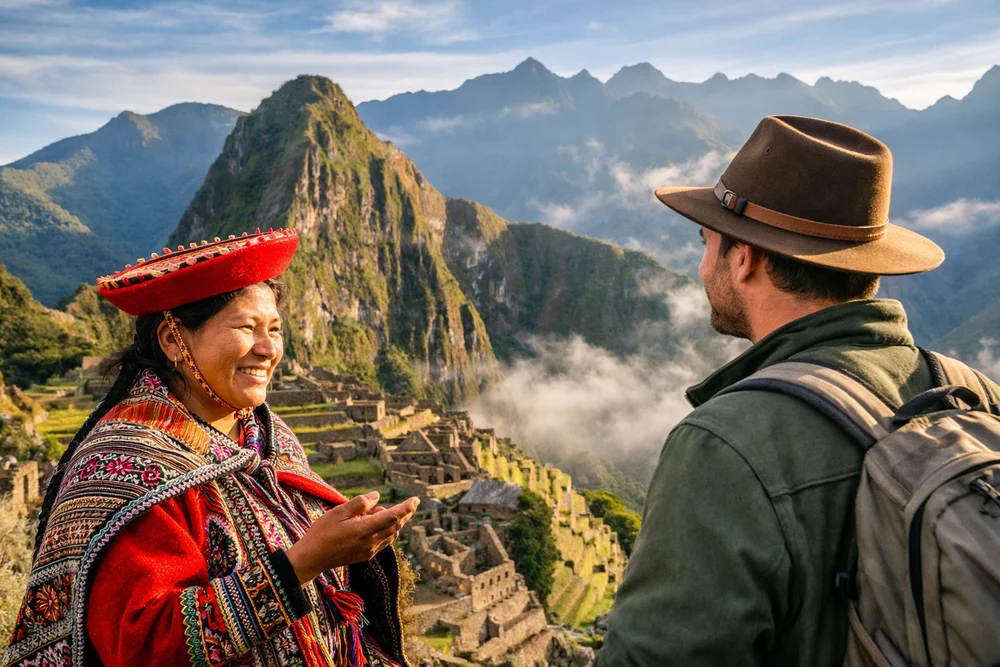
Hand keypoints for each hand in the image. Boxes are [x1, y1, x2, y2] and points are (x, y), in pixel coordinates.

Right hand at [286, 492, 418, 583]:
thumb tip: (376, 496)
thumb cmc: (322, 532)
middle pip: (395, 527)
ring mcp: (369, 551)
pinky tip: (375, 524)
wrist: (312, 558)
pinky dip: (387, 531)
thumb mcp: (338, 512)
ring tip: (378, 512)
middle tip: (408, 504)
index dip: (406, 508)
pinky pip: (384, 542)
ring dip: (393, 523)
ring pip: (391, 535)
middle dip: (404, 515)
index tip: (416, 500)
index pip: (392, 518)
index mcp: (364, 530)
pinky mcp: (366, 556)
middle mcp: (370, 543)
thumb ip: (359, 504)